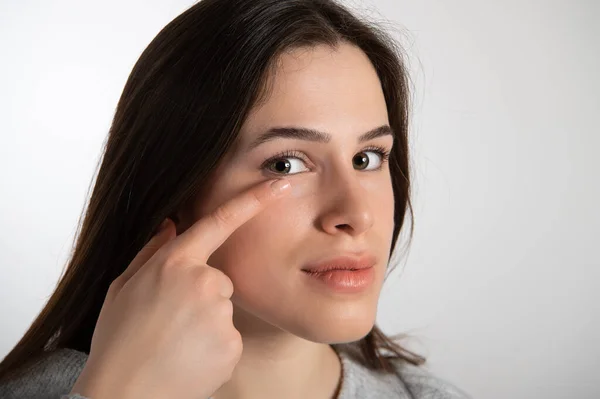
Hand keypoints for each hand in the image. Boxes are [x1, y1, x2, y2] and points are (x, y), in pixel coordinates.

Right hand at [70, 178, 290, 398]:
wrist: (124, 394)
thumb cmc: (119, 340)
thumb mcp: (123, 288)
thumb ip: (152, 252)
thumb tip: (172, 225)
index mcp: (175, 263)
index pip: (220, 222)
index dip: (254, 200)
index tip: (281, 184)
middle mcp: (203, 282)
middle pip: (220, 280)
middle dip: (202, 296)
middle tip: (172, 323)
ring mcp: (220, 314)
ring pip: (223, 311)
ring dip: (206, 324)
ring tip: (176, 343)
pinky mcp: (231, 343)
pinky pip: (228, 339)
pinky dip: (213, 348)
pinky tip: (189, 358)